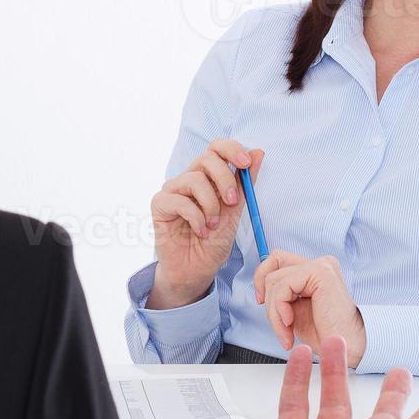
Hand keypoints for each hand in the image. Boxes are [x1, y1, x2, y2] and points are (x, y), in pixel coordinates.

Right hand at [146, 139, 263, 309]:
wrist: (196, 270)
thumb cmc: (213, 242)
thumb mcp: (235, 212)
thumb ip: (244, 184)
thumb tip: (258, 152)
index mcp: (207, 177)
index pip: (216, 148)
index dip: (231, 149)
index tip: (246, 163)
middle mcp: (188, 179)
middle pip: (206, 158)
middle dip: (225, 179)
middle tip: (232, 202)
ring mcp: (172, 190)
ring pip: (194, 179)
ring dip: (211, 205)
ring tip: (213, 225)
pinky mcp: (159, 204)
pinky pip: (180, 201)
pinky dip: (196, 218)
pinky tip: (200, 231)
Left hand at [253, 251, 365, 367]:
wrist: (344, 347)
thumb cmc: (324, 332)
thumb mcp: (295, 308)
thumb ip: (282, 293)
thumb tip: (260, 287)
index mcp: (314, 270)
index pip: (277, 259)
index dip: (261, 278)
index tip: (261, 301)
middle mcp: (320, 264)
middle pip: (273, 266)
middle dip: (268, 300)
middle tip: (279, 324)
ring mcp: (321, 266)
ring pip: (274, 280)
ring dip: (274, 313)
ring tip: (286, 332)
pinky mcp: (320, 273)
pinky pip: (283, 287)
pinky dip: (279, 310)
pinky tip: (290, 324)